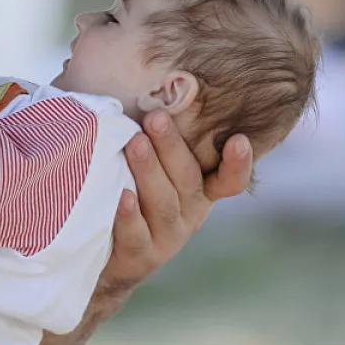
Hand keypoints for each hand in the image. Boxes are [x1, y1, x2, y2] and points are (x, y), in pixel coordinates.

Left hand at [100, 112, 253, 298]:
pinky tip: (121, 196)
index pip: (229, 179)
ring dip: (149, 171)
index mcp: (199, 190)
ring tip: (135, 144)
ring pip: (164, 203)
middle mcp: (190, 213)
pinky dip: (129, 216)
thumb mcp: (148, 171)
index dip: (238, 163)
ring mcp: (168, 238)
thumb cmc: (128, 197)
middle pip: (187, 180)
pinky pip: (137, 235)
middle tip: (155, 117)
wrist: (106, 261)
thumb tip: (140, 82)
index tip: (239, 139)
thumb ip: (153, 140)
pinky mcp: (141, 257)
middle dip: (172, 146)